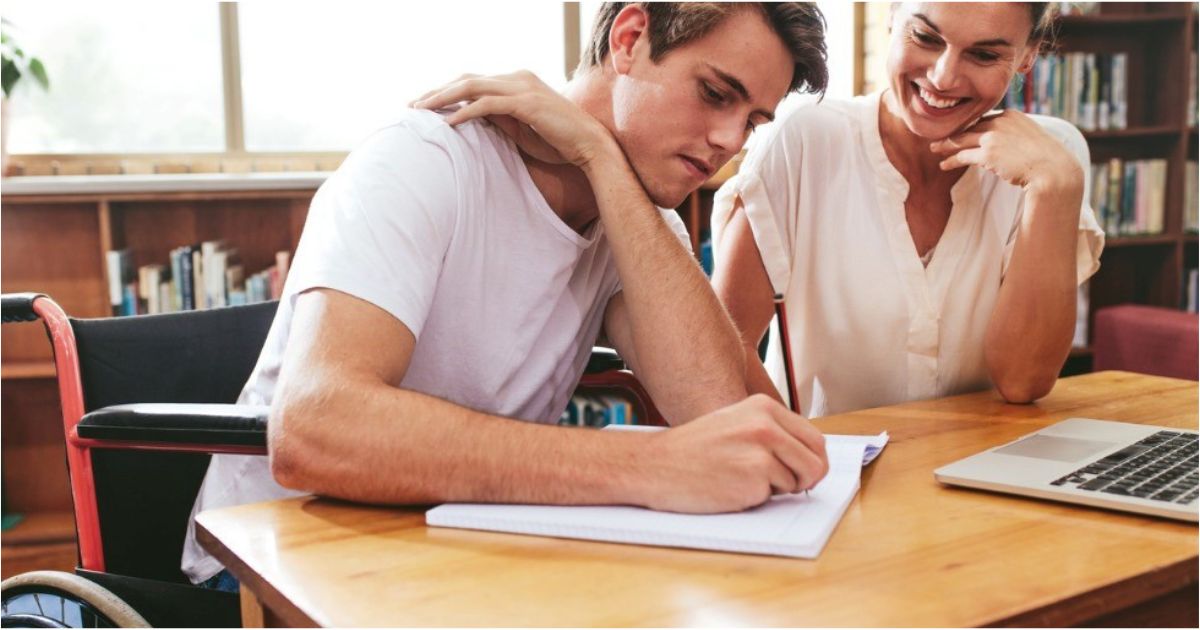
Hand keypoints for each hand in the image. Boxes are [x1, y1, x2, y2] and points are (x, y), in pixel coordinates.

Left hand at [410, 71, 615, 167]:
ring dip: (443, 98)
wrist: (589, 145)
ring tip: (421, 111)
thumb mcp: (521, 128)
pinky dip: (465, 112)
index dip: (447, 91)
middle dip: (437, 91)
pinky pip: (487, 104)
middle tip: (412, 106)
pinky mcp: (525, 103)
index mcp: (516, 81)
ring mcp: (522, 88)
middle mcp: (517, 78)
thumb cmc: (557, 141)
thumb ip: (499, 118)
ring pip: (472, 86)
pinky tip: (449, 123)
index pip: (474, 81)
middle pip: (467, 78)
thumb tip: (472, 117)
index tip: (425, 105)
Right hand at [641, 394, 828, 512]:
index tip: (803, 472)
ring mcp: (761, 451)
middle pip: (816, 461)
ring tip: (742, 480)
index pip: (813, 438)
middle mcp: (765, 425)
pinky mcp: (753, 478)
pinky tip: (730, 488)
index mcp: (763, 407)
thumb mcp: (734, 424)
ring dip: (776, 490)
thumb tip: (809, 459)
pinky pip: (773, 497)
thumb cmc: (691, 450)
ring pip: (797, 481)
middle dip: (806, 480)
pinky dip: (757, 499)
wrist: (654, 464)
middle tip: (786, 487)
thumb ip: (770, 433)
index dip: (812, 461)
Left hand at [929, 110, 1083, 194]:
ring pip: (962, 139)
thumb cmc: (1047, 159)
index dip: (971, 127)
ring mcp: (993, 137)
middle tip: (939, 139)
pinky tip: (944, 165)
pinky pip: (963, 155)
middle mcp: (1000, 122)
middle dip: (954, 133)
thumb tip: (1007, 146)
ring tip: (935, 150)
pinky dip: (951, 160)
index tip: (961, 133)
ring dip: (946, 145)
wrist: (1054, 170)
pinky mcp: (988, 154)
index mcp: (1012, 115)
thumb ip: (1016, 136)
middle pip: (970, 127)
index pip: (985, 119)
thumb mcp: (1032, 138)